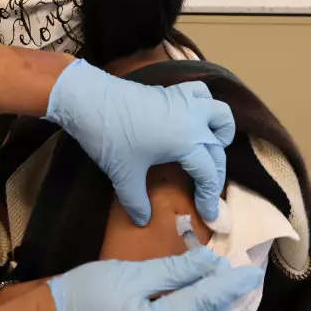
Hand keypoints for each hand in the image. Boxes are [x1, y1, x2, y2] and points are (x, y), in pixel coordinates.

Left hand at [45, 60, 233, 224]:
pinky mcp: (171, 91)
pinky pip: (200, 94)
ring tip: (210, 147)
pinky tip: (193, 117)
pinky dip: (204, 105)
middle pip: (217, 149)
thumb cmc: (110, 138)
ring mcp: (184, 102)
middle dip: (216, 172)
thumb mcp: (123, 174)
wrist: (90, 100)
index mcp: (186, 142)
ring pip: (219, 113)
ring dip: (221, 131)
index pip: (208, 174)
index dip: (210, 197)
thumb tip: (142, 220)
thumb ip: (136, 200)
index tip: (209, 215)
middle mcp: (193, 120)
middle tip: (206, 191)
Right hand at [49, 248, 262, 310]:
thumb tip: (208, 263)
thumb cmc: (84, 294)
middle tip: (226, 271)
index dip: (229, 284)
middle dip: (221, 299)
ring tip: (212, 284)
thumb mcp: (129, 275)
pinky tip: (191, 303)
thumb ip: (172, 271)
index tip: (252, 271)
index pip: (204, 303)